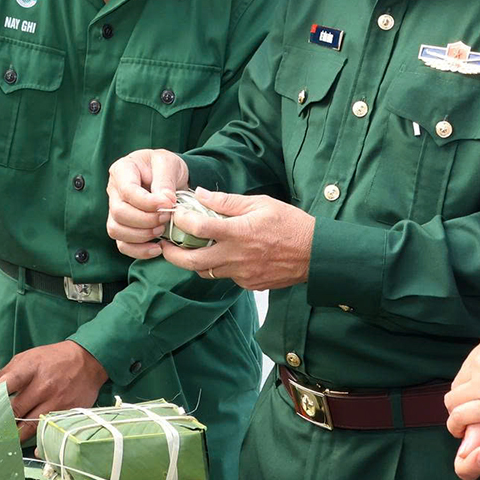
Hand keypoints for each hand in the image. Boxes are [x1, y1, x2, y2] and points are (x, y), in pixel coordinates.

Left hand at [0, 340, 108, 440]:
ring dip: (14, 434)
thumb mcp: (29, 357)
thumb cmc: (53, 359)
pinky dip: (35, 441)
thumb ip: (7, 373)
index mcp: (31, 368)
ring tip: (2, 440)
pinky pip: (47, 432)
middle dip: (0, 420)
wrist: (87, 361)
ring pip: (29, 426)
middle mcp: (43, 386)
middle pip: (16, 410)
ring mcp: (56, 402)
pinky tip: (26, 446)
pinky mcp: (66, 414)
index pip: (9, 383)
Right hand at [106, 148, 190, 258]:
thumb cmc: (165, 166)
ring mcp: (115, 210)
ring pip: (117, 230)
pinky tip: (157, 247)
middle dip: (145, 220)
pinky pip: (123, 245)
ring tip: (161, 229)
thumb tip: (165, 202)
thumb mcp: (168, 164)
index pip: (127, 191)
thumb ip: (165, 181)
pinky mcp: (123, 227)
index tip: (168, 204)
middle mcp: (114, 191)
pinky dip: (140, 250)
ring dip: (142, 235)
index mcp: (122, 170)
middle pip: (119, 213)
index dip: (148, 202)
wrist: (169, 177)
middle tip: (166, 217)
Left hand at [158, 189, 314, 290]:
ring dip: (194, 262)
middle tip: (163, 246)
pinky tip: (222, 256)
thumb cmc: (290, 224)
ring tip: (188, 250)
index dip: (181, 221)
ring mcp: (242, 274)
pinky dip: (219, 267)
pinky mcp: (249, 284)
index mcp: (239, 233)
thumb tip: (200, 195)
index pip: (199, 229)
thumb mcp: (260, 203)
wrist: (315, 253)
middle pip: (193, 262)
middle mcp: (237, 257)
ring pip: (207, 272)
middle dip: (172, 255)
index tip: (174, 215)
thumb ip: (227, 201)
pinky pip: (226, 277)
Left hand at [444, 332, 479, 433]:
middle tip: (474, 411)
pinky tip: (463, 432)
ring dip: (460, 413)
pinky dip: (458, 425)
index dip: (474, 384)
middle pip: (460, 383)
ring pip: (455, 401)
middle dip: (466, 398)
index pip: (470, 367)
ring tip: (467, 424)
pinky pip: (460, 417)